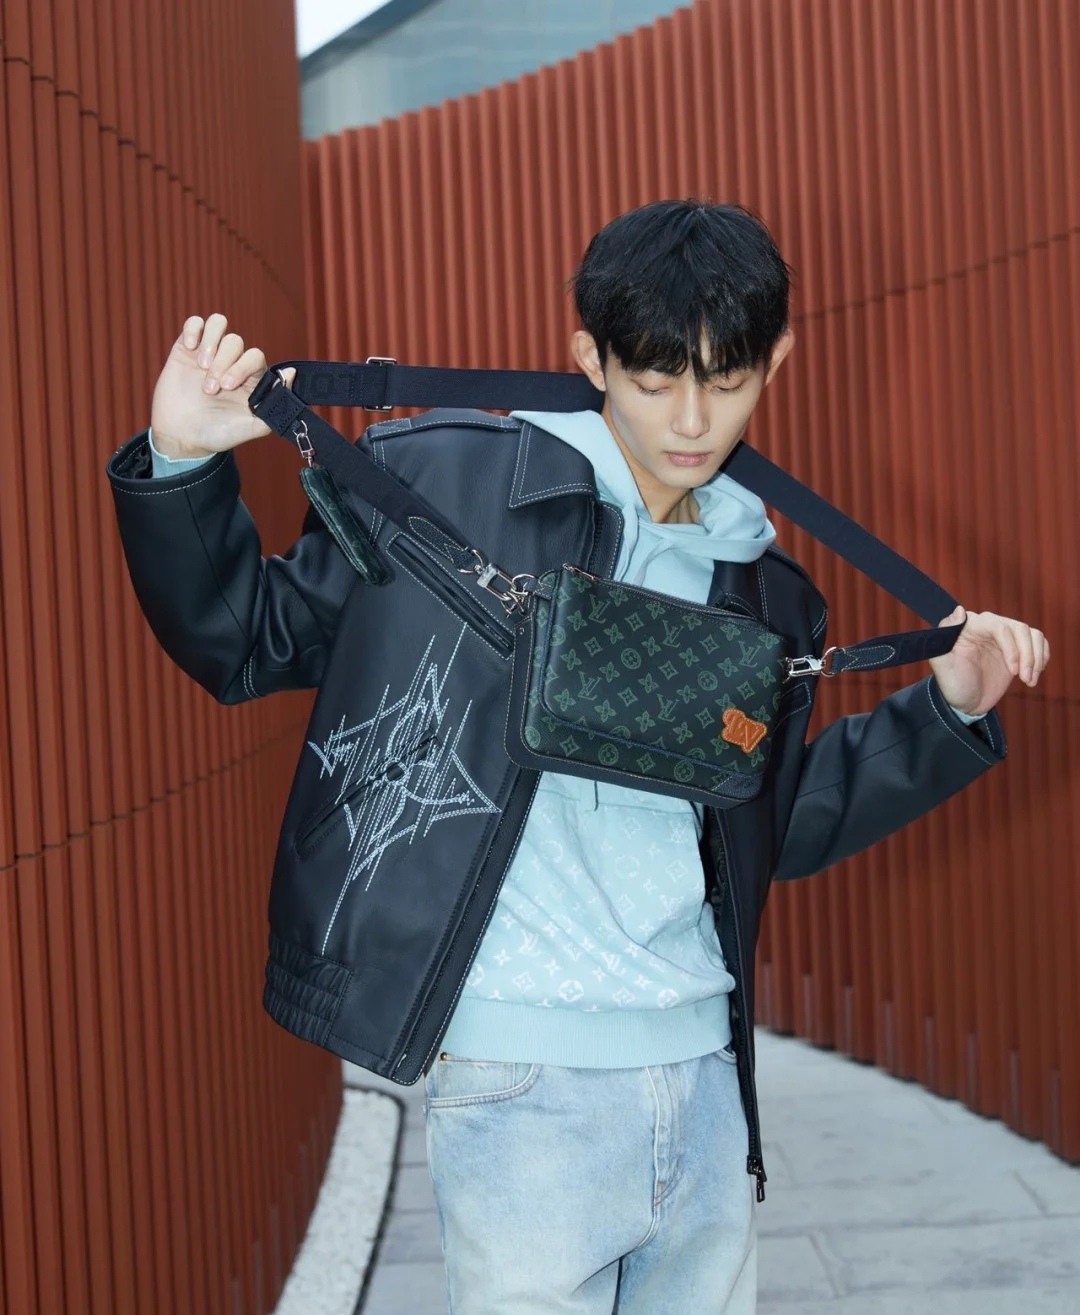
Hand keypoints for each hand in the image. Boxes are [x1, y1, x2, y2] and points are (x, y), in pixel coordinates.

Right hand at [149, 313, 295, 457]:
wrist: (181, 438)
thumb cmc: (217, 434)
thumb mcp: (250, 427)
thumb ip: (275, 405)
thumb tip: (292, 374)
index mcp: (249, 379)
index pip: (255, 356)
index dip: (243, 367)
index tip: (229, 387)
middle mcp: (231, 363)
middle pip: (235, 342)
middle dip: (223, 363)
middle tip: (211, 389)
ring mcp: (209, 353)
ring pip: (218, 324)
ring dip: (211, 344)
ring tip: (201, 366)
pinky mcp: (186, 349)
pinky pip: (195, 322)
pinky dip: (194, 329)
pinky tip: (189, 348)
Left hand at [929, 605, 1049, 716]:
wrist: (964, 701)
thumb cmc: (951, 684)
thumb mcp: (941, 666)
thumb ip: (942, 639)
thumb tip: (959, 611)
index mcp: (969, 626)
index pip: (998, 626)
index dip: (1011, 647)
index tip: (1012, 671)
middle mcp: (988, 626)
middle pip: (1020, 629)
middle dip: (1027, 655)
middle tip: (1025, 679)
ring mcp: (1004, 637)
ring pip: (1032, 635)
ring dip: (1036, 658)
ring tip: (1029, 680)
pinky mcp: (1017, 648)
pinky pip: (1038, 643)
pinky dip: (1041, 658)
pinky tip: (1033, 675)